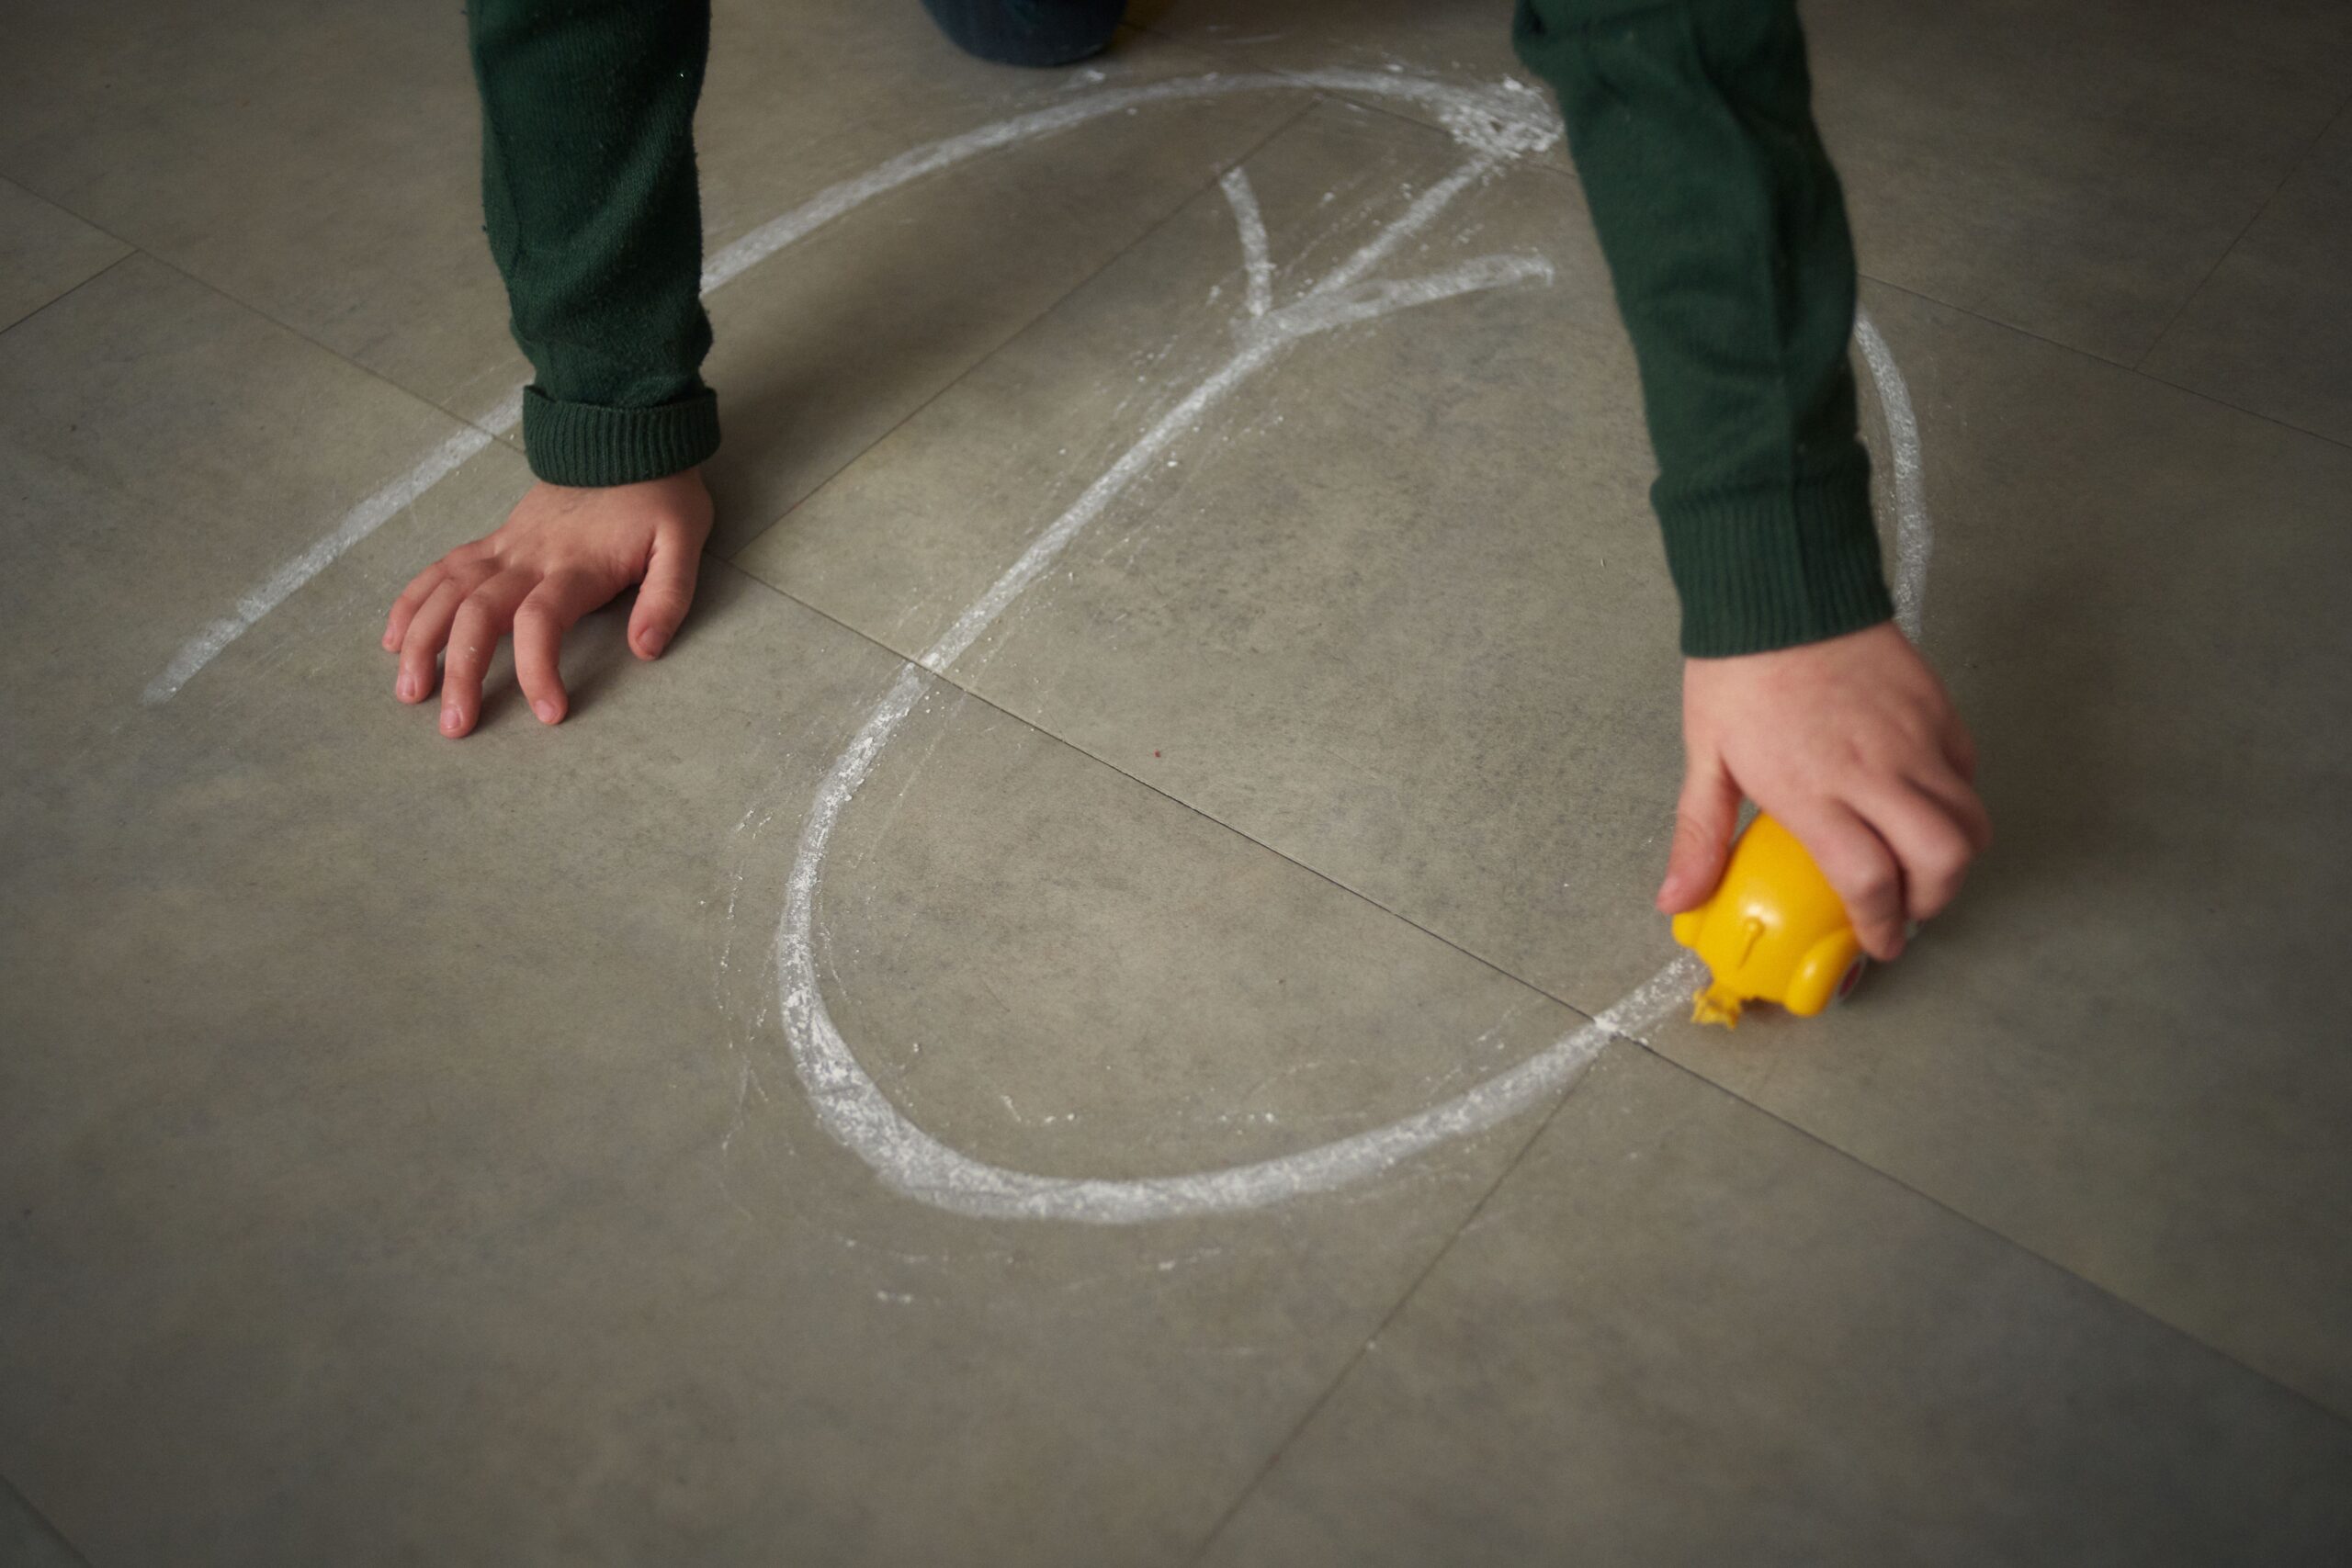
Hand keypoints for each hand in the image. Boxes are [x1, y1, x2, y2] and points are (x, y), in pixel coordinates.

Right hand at [382, 470, 711, 736]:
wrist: (627, 433)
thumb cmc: (658, 494)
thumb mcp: (683, 541)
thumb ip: (667, 596)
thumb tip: (645, 649)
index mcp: (576, 565)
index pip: (541, 621)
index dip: (537, 669)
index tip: (548, 713)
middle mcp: (529, 557)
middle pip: (478, 614)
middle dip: (460, 672)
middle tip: (454, 726)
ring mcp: (506, 546)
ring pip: (448, 592)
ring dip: (422, 642)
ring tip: (409, 692)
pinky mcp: (497, 539)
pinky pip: (443, 569)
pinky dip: (414, 601)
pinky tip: (396, 639)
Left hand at [1658, 621, 1990, 960]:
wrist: (1779, 588)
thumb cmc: (1737, 671)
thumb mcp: (1706, 757)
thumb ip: (1700, 836)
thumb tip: (1676, 899)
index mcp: (1812, 792)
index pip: (1868, 882)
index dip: (1879, 926)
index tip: (1878, 944)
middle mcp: (1873, 773)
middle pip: (1941, 861)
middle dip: (1933, 900)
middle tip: (1908, 908)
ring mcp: (1913, 739)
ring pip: (1969, 820)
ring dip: (1955, 856)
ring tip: (1924, 865)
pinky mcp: (1937, 709)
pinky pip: (1967, 769)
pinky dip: (1959, 800)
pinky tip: (1926, 804)